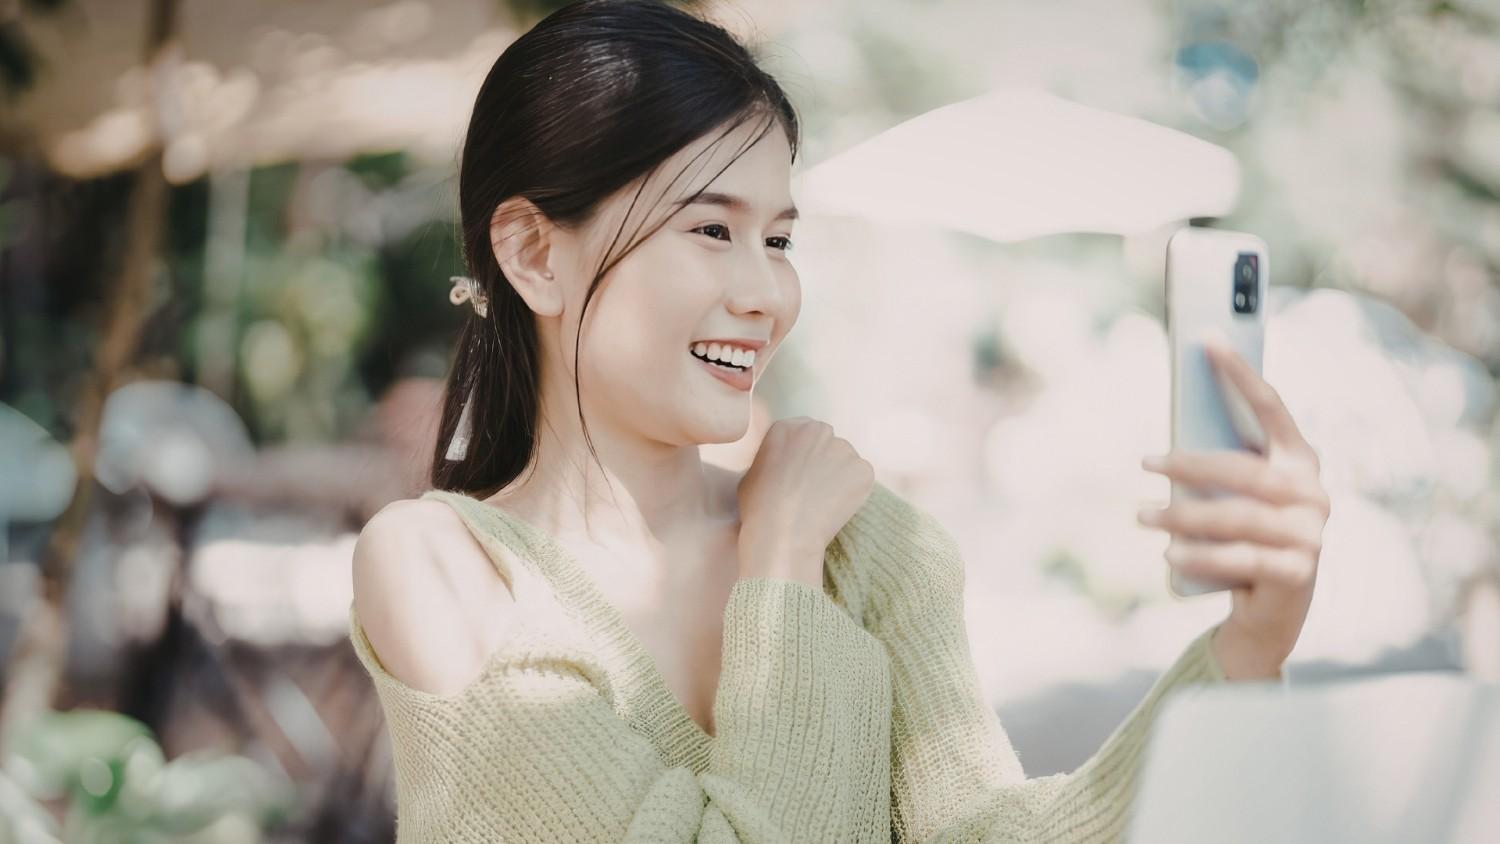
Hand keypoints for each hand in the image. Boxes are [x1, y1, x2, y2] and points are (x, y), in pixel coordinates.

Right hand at [736, 417, 874, 587]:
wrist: (782, 532)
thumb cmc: (759, 509)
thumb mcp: (752, 473)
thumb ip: (773, 459)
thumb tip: (783, 467)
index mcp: (788, 427)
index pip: (804, 434)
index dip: (803, 457)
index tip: (800, 475)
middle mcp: (818, 430)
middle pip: (828, 444)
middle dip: (824, 463)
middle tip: (814, 491)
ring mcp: (843, 448)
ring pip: (846, 461)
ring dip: (839, 477)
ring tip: (823, 504)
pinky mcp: (862, 469)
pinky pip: (861, 479)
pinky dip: (854, 493)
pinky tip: (835, 509)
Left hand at [1138, 340, 1329, 680]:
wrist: (1272, 608)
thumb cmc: (1244, 537)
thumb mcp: (1234, 497)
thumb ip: (1219, 467)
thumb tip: (1169, 443)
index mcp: (1302, 460)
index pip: (1272, 409)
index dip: (1241, 374)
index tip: (1208, 342)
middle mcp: (1314, 494)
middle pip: (1244, 469)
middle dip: (1189, 463)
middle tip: (1145, 461)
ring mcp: (1311, 535)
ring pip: (1236, 517)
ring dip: (1182, 516)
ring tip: (1141, 515)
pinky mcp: (1298, 573)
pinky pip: (1239, 559)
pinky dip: (1198, 556)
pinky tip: (1168, 554)